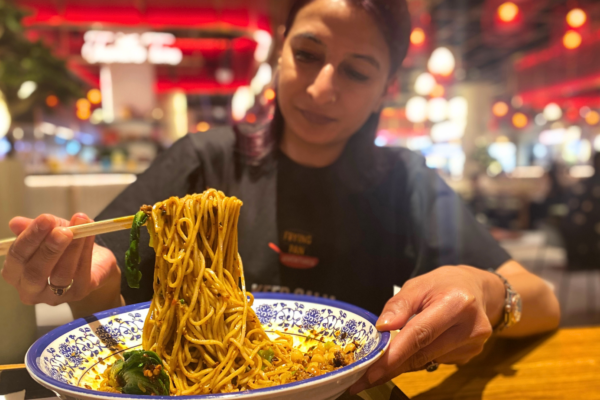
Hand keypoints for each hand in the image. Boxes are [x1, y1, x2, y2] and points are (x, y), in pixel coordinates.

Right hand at [2, 213, 119, 306]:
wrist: (93, 259)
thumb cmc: (63, 245)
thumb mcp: (48, 231)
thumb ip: (33, 227)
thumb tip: (16, 223)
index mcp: (16, 274)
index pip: (17, 257)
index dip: (30, 237)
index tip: (45, 219)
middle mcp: (31, 290)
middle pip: (35, 272)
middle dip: (49, 248)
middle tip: (62, 230)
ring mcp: (55, 296)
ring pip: (61, 274)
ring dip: (72, 248)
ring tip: (78, 229)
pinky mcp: (78, 293)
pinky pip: (82, 272)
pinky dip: (86, 250)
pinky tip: (89, 234)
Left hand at [349, 265, 504, 394]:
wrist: (479, 290)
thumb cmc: (444, 284)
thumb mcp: (418, 285)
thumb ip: (399, 305)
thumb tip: (382, 327)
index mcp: (456, 303)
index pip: (420, 334)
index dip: (394, 355)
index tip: (371, 372)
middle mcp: (470, 327)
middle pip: (423, 353)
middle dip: (391, 367)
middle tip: (364, 378)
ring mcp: (474, 344)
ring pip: (428, 360)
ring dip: (405, 360)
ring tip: (392, 351)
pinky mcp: (472, 355)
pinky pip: (437, 361)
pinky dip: (421, 356)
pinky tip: (421, 343)